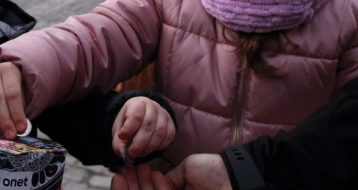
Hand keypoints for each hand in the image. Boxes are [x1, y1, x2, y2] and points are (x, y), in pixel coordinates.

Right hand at [0, 62, 26, 138]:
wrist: (2, 78)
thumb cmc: (12, 88)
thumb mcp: (21, 95)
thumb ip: (19, 110)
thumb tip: (18, 129)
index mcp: (9, 70)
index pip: (13, 93)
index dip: (16, 113)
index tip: (20, 129)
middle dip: (4, 119)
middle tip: (9, 134)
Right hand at [111, 155, 231, 189]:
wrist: (234, 178)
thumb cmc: (213, 171)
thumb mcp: (187, 169)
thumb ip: (170, 178)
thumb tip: (155, 180)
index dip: (138, 184)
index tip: (127, 171)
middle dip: (134, 187)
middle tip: (123, 173)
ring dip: (140, 187)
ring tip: (131, 172)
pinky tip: (153, 176)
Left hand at [112, 97, 174, 160]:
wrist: (141, 115)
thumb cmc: (129, 122)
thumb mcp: (119, 129)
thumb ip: (118, 142)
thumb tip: (121, 152)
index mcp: (137, 103)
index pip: (136, 116)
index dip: (129, 129)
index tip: (122, 137)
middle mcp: (152, 106)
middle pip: (148, 126)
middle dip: (139, 143)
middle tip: (132, 153)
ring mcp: (163, 114)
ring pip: (159, 132)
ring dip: (149, 147)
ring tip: (140, 153)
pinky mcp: (171, 123)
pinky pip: (169, 137)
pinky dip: (160, 146)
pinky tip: (151, 150)